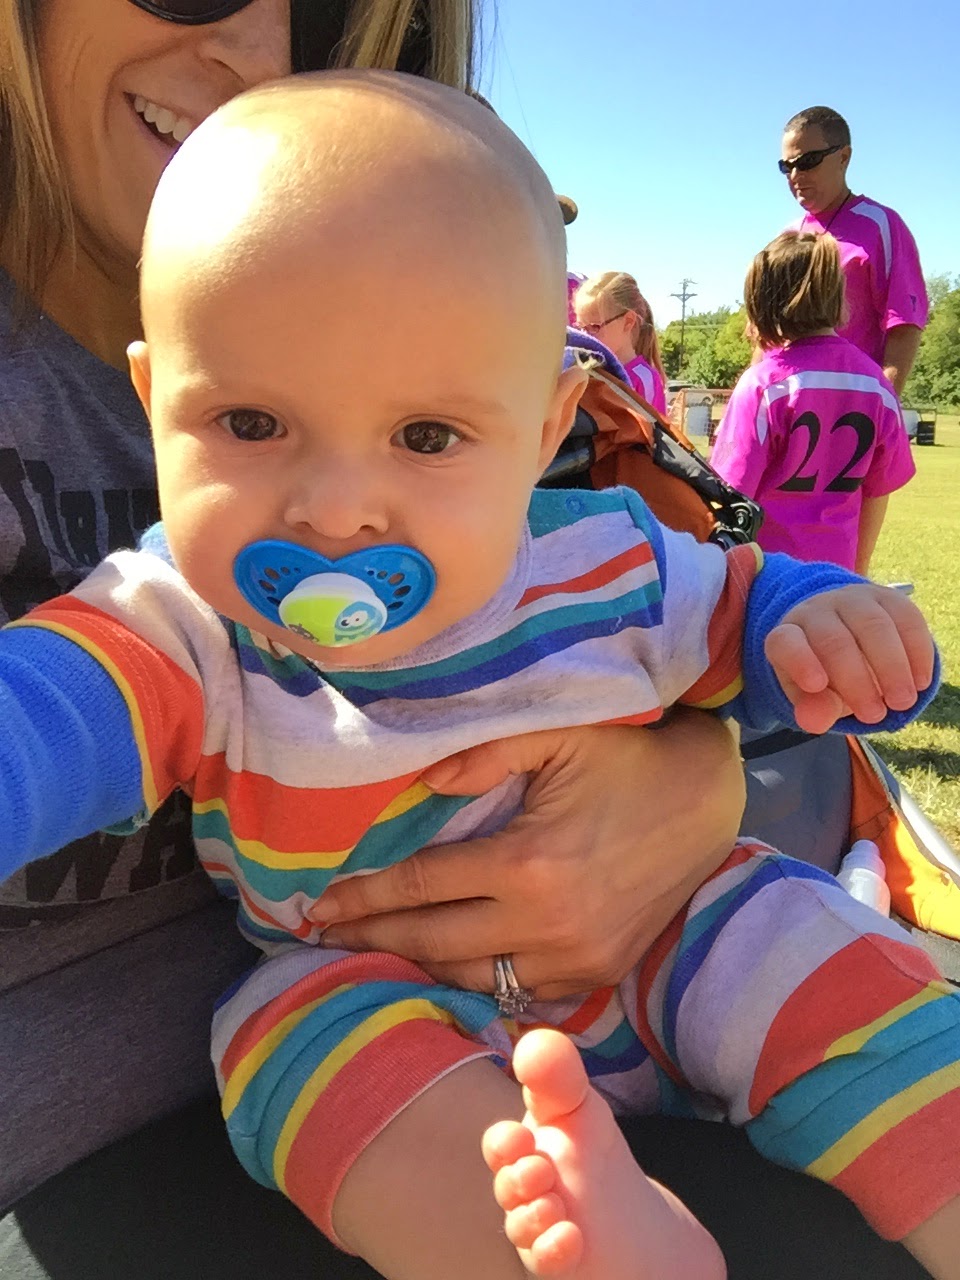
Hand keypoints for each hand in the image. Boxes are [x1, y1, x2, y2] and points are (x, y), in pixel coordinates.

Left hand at [308, 710, 743, 998]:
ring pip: (471, 976)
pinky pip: (517, 991)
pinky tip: (441, 971)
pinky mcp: (597, 973)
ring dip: (415, 965)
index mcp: (527, 863)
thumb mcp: (558, 735)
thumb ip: (484, 753)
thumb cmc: (627, 758)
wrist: (706, 799)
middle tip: (322, 938)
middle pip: (433, 941)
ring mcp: (574, 958)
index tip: (319, 905)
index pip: (422, 887)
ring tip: (369, 954)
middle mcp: (546, 923)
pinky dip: (474, 983)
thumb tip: (421, 784)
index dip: (365, 896)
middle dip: (371, 939)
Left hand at [764, 584, 934, 733]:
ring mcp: (852, 600)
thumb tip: (815, 723)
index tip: (815, 685)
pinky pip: (905, 618)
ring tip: (902, 702)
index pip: (786, 642)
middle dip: (856, 680)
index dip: (799, 660)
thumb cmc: (827, 675)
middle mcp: (817, 611)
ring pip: (873, 625)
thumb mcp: (816, 697)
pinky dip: (916, 652)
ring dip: (891, 667)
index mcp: (788, 635)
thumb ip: (815, 709)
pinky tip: (920, 681)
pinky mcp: (888, 597)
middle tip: (874, 715)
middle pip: (833, 639)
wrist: (851, 640)